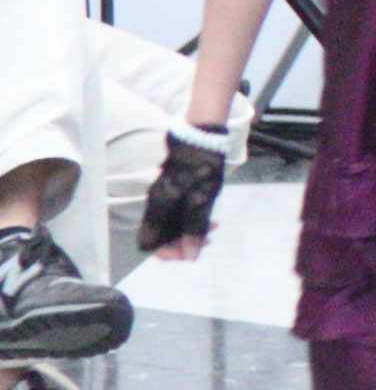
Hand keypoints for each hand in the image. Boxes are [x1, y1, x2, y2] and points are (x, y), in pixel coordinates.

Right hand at [138, 133, 227, 260]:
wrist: (203, 135)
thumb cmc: (202, 165)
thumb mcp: (203, 199)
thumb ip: (194, 228)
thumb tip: (190, 255)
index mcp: (158, 206)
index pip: (148, 243)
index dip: (167, 253)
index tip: (189, 253)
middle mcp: (156, 203)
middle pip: (161, 236)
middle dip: (183, 242)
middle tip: (207, 239)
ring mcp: (163, 196)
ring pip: (171, 225)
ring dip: (190, 231)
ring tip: (213, 228)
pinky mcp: (172, 190)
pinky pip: (177, 213)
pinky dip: (191, 219)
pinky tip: (210, 218)